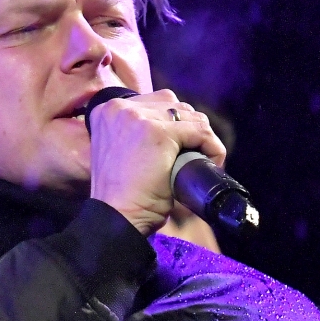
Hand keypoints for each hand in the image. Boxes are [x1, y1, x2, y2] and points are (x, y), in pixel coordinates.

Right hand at [88, 90, 226, 235]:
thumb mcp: (121, 152)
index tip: (180, 148)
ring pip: (190, 115)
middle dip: (189, 128)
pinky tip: (212, 163)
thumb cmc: (121, 196)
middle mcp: (119, 108)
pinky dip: (212, 148)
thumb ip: (135, 134)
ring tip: (201, 161)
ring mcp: (138, 118)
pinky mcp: (158, 134)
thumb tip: (174, 129)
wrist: (116, 218)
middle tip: (192, 156)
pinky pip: (200, 132)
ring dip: (201, 137)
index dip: (174, 123)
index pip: (156, 102)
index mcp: (108, 110)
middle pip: (174, 104)